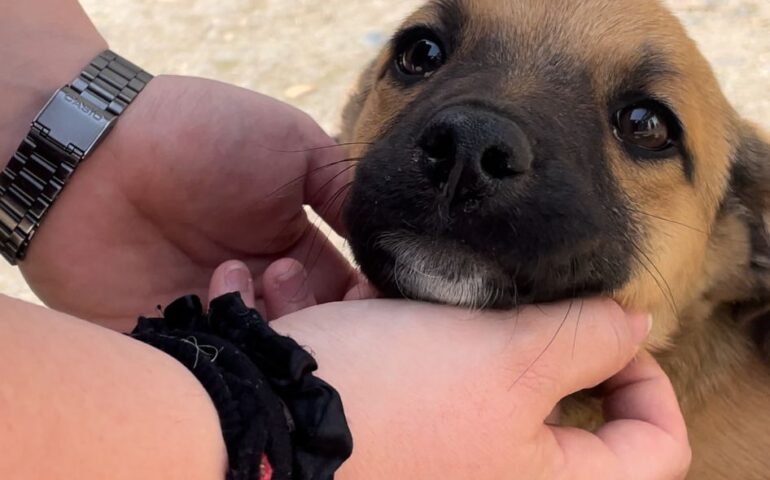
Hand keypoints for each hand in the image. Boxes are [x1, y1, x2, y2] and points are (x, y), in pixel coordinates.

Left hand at [18, 75, 357, 329]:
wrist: (98, 145)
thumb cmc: (201, 136)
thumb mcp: (294, 145)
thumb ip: (345, 191)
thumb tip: (391, 238)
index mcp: (295, 251)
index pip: (351, 300)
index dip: (366, 304)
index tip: (365, 290)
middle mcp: (260, 293)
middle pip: (315, 336)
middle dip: (313, 317)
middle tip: (279, 272)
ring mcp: (215, 319)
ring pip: (267, 360)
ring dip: (262, 324)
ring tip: (227, 274)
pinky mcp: (166, 343)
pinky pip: (209, 372)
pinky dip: (222, 353)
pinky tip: (203, 305)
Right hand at [212, 261, 691, 479]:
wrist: (257, 419)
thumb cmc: (390, 396)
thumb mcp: (506, 356)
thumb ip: (587, 337)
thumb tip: (634, 323)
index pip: (652, 446)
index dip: (645, 376)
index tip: (610, 326)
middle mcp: (491, 478)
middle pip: (557, 403)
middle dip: (520, 332)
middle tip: (486, 295)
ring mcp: (439, 456)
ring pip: (472, 372)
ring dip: (434, 322)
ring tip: (382, 292)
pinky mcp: (391, 431)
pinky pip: (409, 370)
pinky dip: (386, 331)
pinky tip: (340, 303)